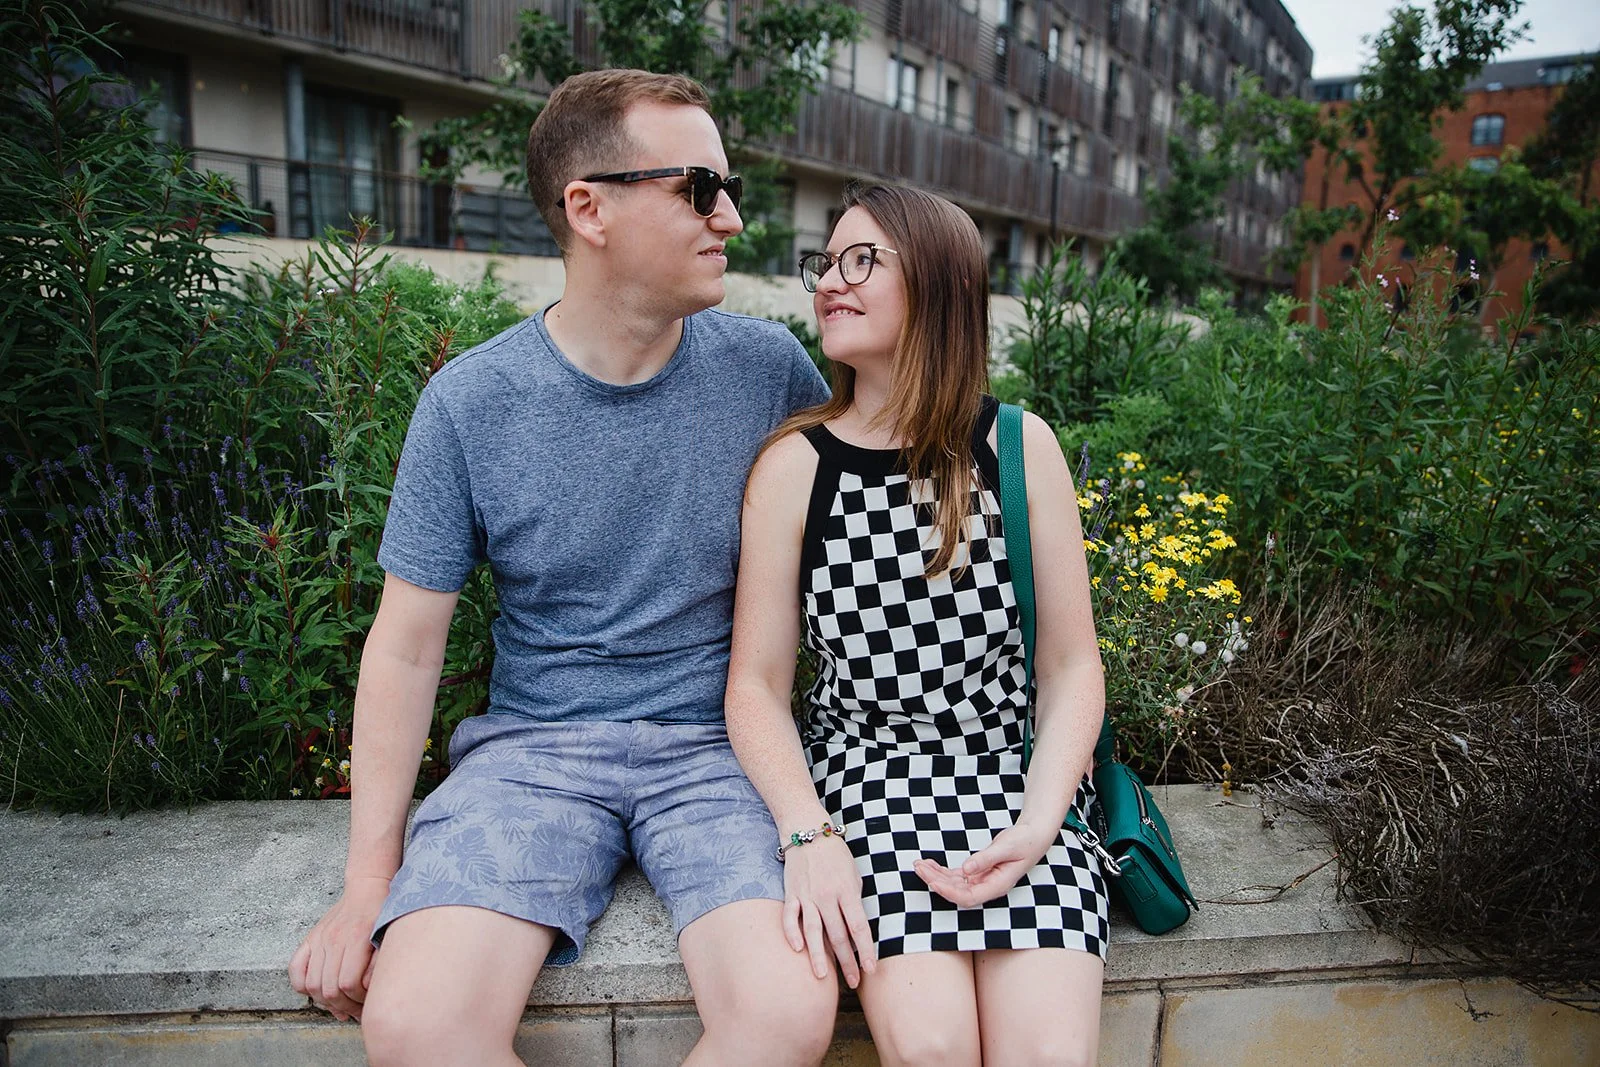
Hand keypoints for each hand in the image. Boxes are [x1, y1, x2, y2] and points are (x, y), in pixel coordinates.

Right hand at [287, 874, 391, 1020]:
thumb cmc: (383, 912)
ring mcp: (319, 939)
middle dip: (344, 1007)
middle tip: (356, 1012)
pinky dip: (302, 985)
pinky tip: (317, 993)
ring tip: (340, 1007)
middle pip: (329, 988)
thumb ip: (379, 962)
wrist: (367, 887)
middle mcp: (334, 939)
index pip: (349, 983)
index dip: (358, 1000)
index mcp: (356, 938)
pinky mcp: (310, 939)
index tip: (368, 1003)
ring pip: (311, 984)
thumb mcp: (390, 934)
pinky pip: (295, 969)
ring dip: (325, 1002)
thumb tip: (369, 989)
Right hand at [781, 836, 877, 988]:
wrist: (808, 832)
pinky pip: (790, 916)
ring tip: (824, 976)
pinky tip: (797, 949)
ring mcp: (807, 895)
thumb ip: (854, 901)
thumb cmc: (836, 855)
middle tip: (853, 982)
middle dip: (847, 962)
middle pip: (838, 935)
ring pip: (813, 930)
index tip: (871, 970)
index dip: (866, 950)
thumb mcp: (854, 875)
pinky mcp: (791, 893)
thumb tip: (856, 928)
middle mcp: (827, 895)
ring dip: (818, 955)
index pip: (859, 927)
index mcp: (847, 890)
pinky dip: (792, 932)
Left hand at [914, 821, 1058, 907]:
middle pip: (957, 892)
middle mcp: (988, 887)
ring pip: (953, 884)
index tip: (933, 882)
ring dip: (935, 876)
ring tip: (918, 865)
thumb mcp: (1006, 847)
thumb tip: (966, 869)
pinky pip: (956, 876)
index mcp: (997, 885)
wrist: (1034, 835)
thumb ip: (986, 859)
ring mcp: (982, 880)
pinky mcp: (977, 872)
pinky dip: (941, 870)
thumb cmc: (1024, 841)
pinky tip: (929, 864)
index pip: (969, 897)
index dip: (949, 892)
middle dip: (936, 881)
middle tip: (918, 867)